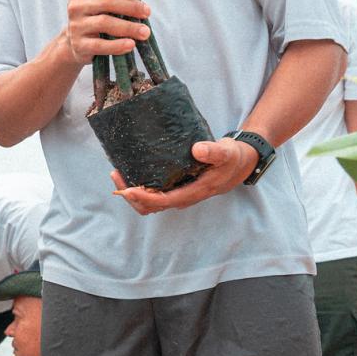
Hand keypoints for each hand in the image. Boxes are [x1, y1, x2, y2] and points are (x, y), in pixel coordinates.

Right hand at [65, 0, 152, 65]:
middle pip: (105, 2)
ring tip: (145, 32)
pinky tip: (131, 44)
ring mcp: (75, 25)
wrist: (77, 42)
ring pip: (104, 23)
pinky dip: (117, 45)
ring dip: (128, 27)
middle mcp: (75, 6)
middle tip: (147, 12)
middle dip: (130, 7)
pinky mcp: (78, 45)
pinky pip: (100, 45)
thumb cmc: (97, 14)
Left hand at [112, 137, 258, 214]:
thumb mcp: (227, 152)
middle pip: (150, 206)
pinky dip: (139, 187)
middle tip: (116, 175)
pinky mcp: (175, 188)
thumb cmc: (232, 158)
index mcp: (194, 192)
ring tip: (117, 173)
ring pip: (149, 202)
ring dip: (131, 192)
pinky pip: (153, 193)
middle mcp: (183, 197)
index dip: (143, 198)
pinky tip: (130, 172)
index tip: (127, 189)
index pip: (163, 201)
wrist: (240, 163)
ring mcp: (178, 194)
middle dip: (130, 195)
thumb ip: (214, 151)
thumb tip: (197, 149)